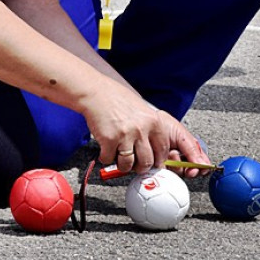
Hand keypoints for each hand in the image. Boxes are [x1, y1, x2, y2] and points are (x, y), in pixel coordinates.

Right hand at [83, 84, 210, 176]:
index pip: (163, 150)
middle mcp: (142, 129)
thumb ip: (150, 128)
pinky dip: (106, 157)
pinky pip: (109, 159)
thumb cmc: (117, 99)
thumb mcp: (142, 110)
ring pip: (128, 165)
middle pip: (147, 162)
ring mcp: (125, 135)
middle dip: (140, 167)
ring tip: (118, 158)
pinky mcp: (109, 140)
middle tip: (134, 164)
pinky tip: (105, 149)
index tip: (153, 163)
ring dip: (123, 165)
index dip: (157, 160)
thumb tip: (154, 149)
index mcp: (153, 122)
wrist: (96, 92)